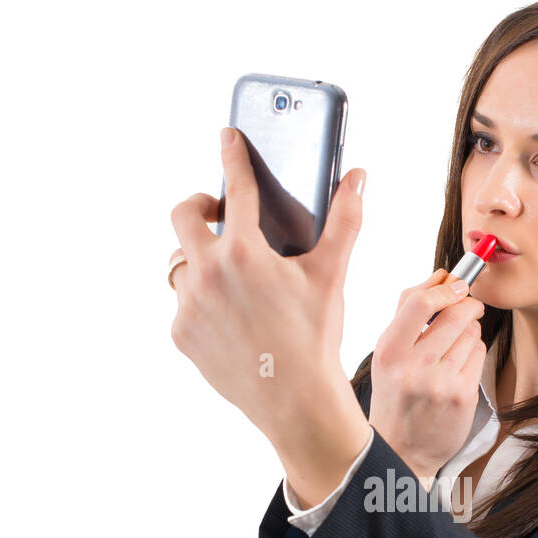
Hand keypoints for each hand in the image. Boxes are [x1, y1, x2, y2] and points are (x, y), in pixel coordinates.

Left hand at [168, 127, 365, 435]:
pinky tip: (230, 317)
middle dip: (198, 206)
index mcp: (244, 252)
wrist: (295, 401)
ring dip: (200, 262)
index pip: (235, 187)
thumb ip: (345, 221)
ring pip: (181, 264)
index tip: (228, 136)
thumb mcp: (331, 276)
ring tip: (229, 276)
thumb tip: (357, 178)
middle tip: (216, 213)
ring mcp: (190, 305)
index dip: (232, 155)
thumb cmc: (316, 337)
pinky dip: (201, 303)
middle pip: (182, 216)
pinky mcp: (182, 333)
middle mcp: (208, 273)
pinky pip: (184, 305)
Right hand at [368, 267, 486, 480]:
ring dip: (470, 331)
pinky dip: (474, 353)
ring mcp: (440, 383)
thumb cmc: (395, 396)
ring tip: (456, 345)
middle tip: (469, 306)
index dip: (444, 288)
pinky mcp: (462, 396)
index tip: (456, 284)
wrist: (402, 451)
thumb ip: (407, 315)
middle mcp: (412, 367)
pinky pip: (478, 355)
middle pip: (454, 314)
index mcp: (388, 352)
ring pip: (470, 333)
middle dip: (468, 304)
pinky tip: (461, 365)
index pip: (419, 302)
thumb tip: (440, 276)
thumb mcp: (387, 355)